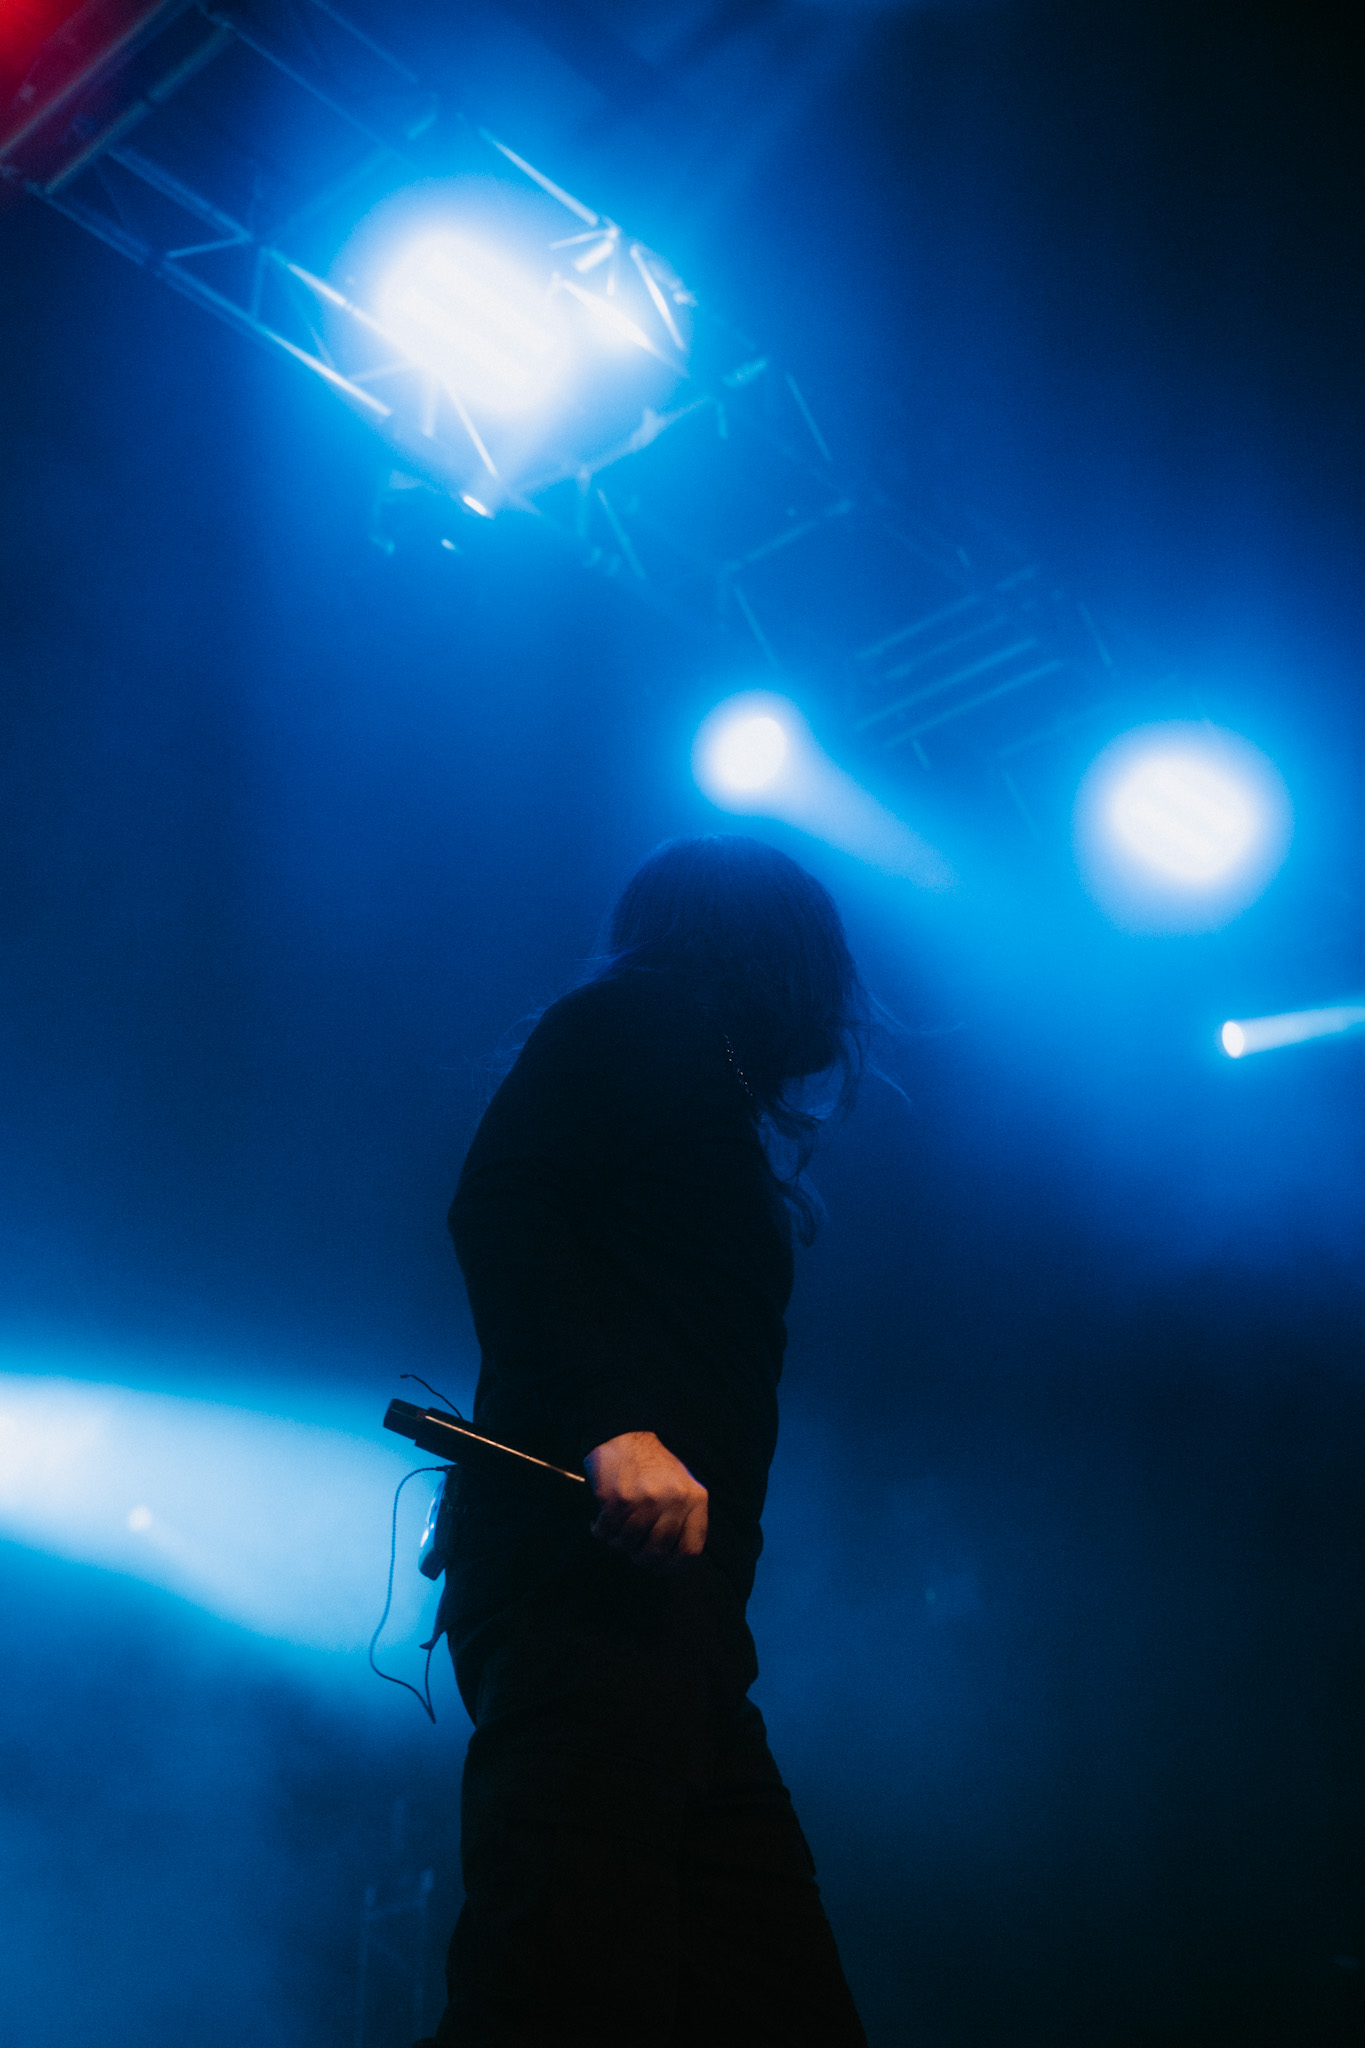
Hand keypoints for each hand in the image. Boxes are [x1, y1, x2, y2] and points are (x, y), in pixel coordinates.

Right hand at [584, 1431, 708, 1567]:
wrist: (625, 1434)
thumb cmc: (653, 1466)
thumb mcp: (682, 1487)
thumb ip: (684, 1519)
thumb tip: (672, 1560)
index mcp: (695, 1500)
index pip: (690, 1550)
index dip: (672, 1566)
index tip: (658, 1567)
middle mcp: (673, 1502)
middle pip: (656, 1552)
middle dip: (640, 1557)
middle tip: (631, 1548)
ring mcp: (646, 1501)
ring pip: (627, 1545)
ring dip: (617, 1543)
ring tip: (615, 1530)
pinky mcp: (618, 1499)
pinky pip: (607, 1532)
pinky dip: (600, 1531)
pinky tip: (599, 1521)